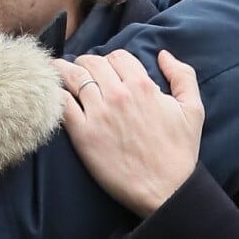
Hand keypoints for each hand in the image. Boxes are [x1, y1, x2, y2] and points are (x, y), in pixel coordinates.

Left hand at [53, 50, 204, 217]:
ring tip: (58, 69)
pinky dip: (56, 92)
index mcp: (142, 86)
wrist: (165, 191)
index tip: (108, 69)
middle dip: (87, 63)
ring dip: (65, 70)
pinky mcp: (82, 133)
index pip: (117, 56)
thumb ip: (183, 76)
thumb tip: (163, 54)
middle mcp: (117, 94)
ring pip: (73, 76)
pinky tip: (53, 91)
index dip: (112, 60)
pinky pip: (62, 103)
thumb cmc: (178, 152)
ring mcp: (98, 113)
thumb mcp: (192, 110)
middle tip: (83, 70)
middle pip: (92, 62)